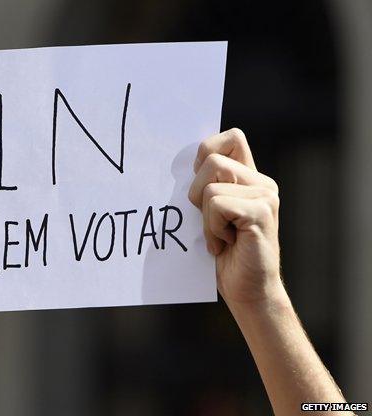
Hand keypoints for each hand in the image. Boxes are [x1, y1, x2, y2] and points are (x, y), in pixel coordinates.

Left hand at [188, 129, 282, 306]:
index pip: (230, 138)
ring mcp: (265, 196)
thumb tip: (177, 165)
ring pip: (210, 185)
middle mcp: (262, 182)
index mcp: (249, 178)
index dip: (207, 153)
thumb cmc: (223, 255)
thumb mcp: (208, 214)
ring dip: (205, 217)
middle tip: (209, 220)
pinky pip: (217, 205)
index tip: (200, 187)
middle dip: (196, 192)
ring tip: (220, 236)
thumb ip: (204, 186)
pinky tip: (226, 244)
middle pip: (211, 160)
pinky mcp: (261, 212)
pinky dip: (212, 228)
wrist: (246, 292)